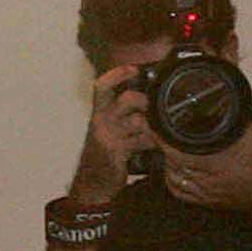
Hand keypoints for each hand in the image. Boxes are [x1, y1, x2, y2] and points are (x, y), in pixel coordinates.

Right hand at [74, 61, 156, 188]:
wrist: (93, 182)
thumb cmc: (106, 152)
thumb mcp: (110, 128)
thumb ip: (124, 112)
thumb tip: (147, 97)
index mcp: (99, 110)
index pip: (102, 86)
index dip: (118, 74)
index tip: (133, 68)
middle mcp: (101, 120)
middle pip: (128, 99)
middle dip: (147, 101)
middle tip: (154, 108)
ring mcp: (109, 136)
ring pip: (139, 121)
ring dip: (153, 125)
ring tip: (158, 131)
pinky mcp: (118, 152)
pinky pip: (143, 141)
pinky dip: (153, 142)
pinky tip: (156, 145)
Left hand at [158, 126, 251, 218]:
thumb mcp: (246, 134)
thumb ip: (229, 118)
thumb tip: (220, 100)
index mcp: (214, 162)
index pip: (176, 151)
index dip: (162, 139)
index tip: (154, 127)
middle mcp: (206, 181)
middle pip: (172, 165)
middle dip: (165, 149)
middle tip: (162, 135)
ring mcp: (205, 194)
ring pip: (174, 179)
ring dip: (168, 164)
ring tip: (169, 151)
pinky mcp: (206, 203)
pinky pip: (181, 193)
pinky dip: (173, 180)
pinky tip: (175, 171)